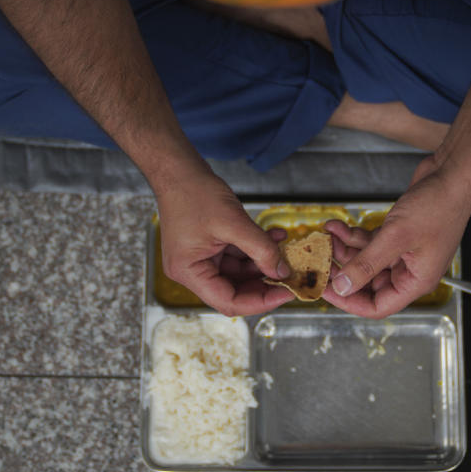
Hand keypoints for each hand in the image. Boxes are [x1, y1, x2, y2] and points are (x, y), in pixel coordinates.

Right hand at [155, 170, 292, 315]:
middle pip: (235, 290)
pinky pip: (236, 255)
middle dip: (264, 282)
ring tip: (286, 251)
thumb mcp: (234, 222)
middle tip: (291, 275)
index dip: (261, 301)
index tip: (286, 293)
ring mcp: (200, 258)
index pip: (229, 301)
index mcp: (189, 272)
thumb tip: (282, 271)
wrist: (179, 169)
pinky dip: (255, 248)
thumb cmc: (193, 192)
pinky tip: (274, 236)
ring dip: (263, 262)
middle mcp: (192, 270)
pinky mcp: (208, 246)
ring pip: (239, 272)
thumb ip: (261, 249)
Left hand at [322, 155, 470, 317]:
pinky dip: (353, 235)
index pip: (377, 306)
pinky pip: (370, 242)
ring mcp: (404, 252)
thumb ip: (366, 265)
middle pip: (368, 283)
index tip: (326, 289)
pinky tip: (338, 226)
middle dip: (343, 270)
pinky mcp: (398, 234)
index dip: (349, 301)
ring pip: (366, 260)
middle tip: (322, 259)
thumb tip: (343, 286)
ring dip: (344, 249)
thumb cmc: (439, 206)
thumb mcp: (396, 238)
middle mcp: (410, 270)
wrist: (453, 176)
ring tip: (328, 237)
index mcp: (416, 281)